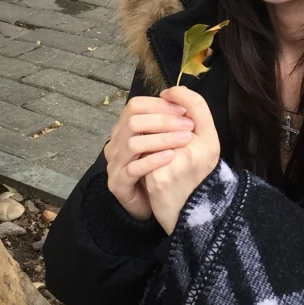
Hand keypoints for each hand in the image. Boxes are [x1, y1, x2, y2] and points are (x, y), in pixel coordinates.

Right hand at [104, 95, 196, 220]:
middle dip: (164, 120)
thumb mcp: (164, 141)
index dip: (159, 105)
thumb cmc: (160, 169)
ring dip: (162, 139)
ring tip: (185, 139)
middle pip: (133, 121)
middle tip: (189, 125)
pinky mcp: (118, 183)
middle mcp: (115, 143)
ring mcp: (114, 163)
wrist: (151, 202)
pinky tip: (171, 157)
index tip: (184, 110)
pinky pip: (133, 169)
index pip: (135, 106)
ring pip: (133, 144)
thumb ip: (169, 122)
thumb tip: (182, 101)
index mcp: (124, 128)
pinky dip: (153, 160)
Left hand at [143, 87, 220, 234]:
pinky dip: (141, 157)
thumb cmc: (196, 177)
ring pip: (151, 135)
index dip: (180, 94)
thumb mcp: (204, 149)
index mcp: (211, 142)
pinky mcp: (158, 178)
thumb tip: (171, 96)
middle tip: (149, 116)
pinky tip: (144, 164)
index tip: (168, 94)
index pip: (198, 104)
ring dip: (146, 137)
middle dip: (157, 115)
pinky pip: (143, 156)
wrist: (192, 215)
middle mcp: (197, 151)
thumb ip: (194, 123)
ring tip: (146, 144)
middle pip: (169, 118)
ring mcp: (177, 164)